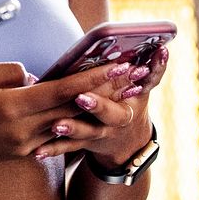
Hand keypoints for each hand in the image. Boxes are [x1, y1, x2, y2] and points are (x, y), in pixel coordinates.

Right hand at [0, 61, 134, 173]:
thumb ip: (6, 71)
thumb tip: (32, 75)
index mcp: (9, 109)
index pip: (60, 91)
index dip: (91, 77)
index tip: (116, 65)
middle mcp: (22, 131)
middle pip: (73, 108)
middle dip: (105, 91)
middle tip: (133, 75)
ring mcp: (24, 145)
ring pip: (67, 123)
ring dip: (95, 106)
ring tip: (120, 92)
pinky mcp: (21, 152)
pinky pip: (53, 133)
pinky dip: (73, 119)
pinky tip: (85, 109)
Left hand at [33, 46, 169, 164]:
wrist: (126, 143)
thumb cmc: (130, 104)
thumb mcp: (144, 90)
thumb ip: (154, 70)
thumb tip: (161, 48)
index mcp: (127, 107)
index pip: (126, 95)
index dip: (118, 87)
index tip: (109, 77)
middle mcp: (112, 123)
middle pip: (106, 115)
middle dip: (95, 106)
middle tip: (80, 98)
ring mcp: (96, 135)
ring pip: (83, 134)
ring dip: (70, 130)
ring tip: (56, 125)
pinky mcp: (80, 144)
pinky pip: (64, 148)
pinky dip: (51, 150)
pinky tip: (37, 152)